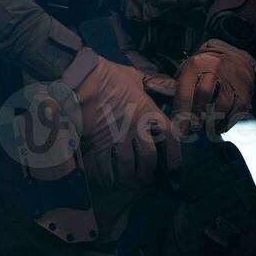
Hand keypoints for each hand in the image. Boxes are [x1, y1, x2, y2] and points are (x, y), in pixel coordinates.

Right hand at [75, 56, 180, 189]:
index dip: (174, 153)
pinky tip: (107, 179)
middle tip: (145, 176)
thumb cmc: (108, 75)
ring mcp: (116, 137)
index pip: (169, 135)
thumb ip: (153, 83)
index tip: (174, 165)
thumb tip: (171, 84)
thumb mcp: (135, 76)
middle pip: (148, 157)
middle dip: (147, 170)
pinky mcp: (98, 145)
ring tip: (127, 180)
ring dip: (128, 176)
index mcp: (147, 110)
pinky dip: (107, 177)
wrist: (82, 80)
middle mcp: (135, 127)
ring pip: (128, 166)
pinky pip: (105, 169)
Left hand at [172, 39, 255, 135]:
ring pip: (222, 104)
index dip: (181, 111)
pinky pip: (237, 109)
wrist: (236, 52)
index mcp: (197, 63)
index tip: (179, 128)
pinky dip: (228, 121)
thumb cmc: (208, 63)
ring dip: (213, 121)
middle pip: (204, 95)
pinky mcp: (245, 89)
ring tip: (208, 128)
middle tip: (194, 128)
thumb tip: (164, 100)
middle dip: (197, 115)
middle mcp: (215, 67)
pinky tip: (220, 125)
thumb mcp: (190, 65)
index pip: (185, 90)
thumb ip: (178, 83)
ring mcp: (232, 78)